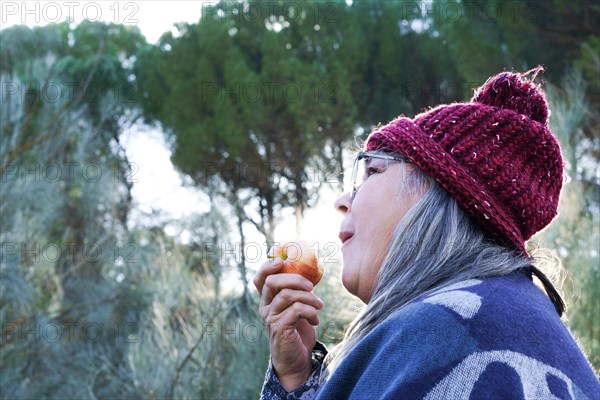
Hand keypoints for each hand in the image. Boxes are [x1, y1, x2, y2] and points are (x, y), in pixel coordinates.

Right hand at [253, 257, 323, 391]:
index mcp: (268, 299)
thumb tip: (311, 272)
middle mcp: (265, 307)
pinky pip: (296, 310)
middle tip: (311, 286)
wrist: (297, 360)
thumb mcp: (297, 308)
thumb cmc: (298, 331)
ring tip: (320, 305)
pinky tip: (316, 320)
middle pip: (272, 282)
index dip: (268, 266)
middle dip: (294, 279)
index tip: (282, 261)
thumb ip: (298, 292)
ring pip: (287, 295)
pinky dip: (310, 311)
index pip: (260, 278)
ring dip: (309, 298)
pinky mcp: (280, 328)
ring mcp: (271, 318)